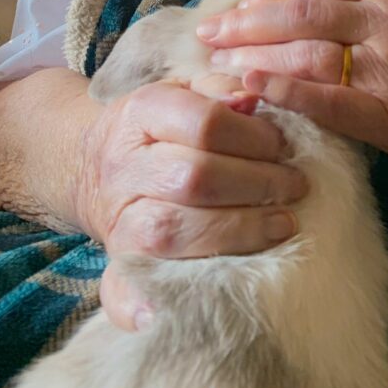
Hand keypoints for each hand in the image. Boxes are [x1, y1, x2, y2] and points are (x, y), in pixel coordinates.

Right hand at [77, 75, 308, 330]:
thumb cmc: (159, 127)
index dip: (254, 137)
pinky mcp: (118, 259)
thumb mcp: (186, 92)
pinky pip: (129, 285)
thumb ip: (221, 91)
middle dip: (258, 185)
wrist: (92, 166)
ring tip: (284, 223)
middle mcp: (124, 165)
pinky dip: (160, 296)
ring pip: (175, 231)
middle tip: (295, 186)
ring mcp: (117, 216)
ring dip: (241, 231)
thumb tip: (252, 101)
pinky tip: (211, 292)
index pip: (205, 124)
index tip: (283, 146)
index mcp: (141, 112)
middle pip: (196, 178)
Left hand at [196, 0, 387, 173]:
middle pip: (300, 11)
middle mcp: (386, 19)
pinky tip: (253, 90)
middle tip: (208, 35)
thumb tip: (285, 14)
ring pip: (306, 50)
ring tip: (220, 65)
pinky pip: (325, 98)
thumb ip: (356, 11)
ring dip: (255, 57)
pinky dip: (283, 91)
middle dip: (246, 23)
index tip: (233, 5)